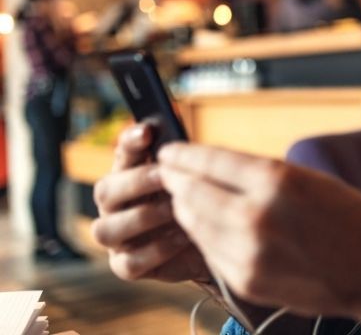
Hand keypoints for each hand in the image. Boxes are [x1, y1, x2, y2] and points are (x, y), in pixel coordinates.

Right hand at [91, 123, 209, 282]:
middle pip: (104, 190)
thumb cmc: (203, 202)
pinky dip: (156, 249)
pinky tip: (182, 237)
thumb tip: (183, 146)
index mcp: (130, 175)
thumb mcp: (199, 178)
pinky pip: (128, 262)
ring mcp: (118, 238)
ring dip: (142, 217)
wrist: (218, 243)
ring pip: (106, 229)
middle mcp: (115, 206)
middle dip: (136, 181)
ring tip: (175, 209)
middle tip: (165, 176)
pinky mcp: (127, 266)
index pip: (122, 153)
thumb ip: (185, 162)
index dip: (130, 141)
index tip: (147, 131)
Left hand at [157, 143, 360, 321]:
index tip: (169, 149)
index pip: (211, 161)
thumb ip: (264, 175)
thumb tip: (218, 170)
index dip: (184, 154)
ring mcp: (248, 253)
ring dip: (184, 207)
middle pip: (192, 192)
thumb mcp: (313, 181)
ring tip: (181, 196)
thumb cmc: (354, 221)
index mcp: (278, 182)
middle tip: (167, 171)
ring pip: (194, 223)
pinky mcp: (246, 280)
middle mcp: (256, 216)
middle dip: (175, 179)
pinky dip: (203, 235)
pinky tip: (206, 226)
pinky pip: (210, 251)